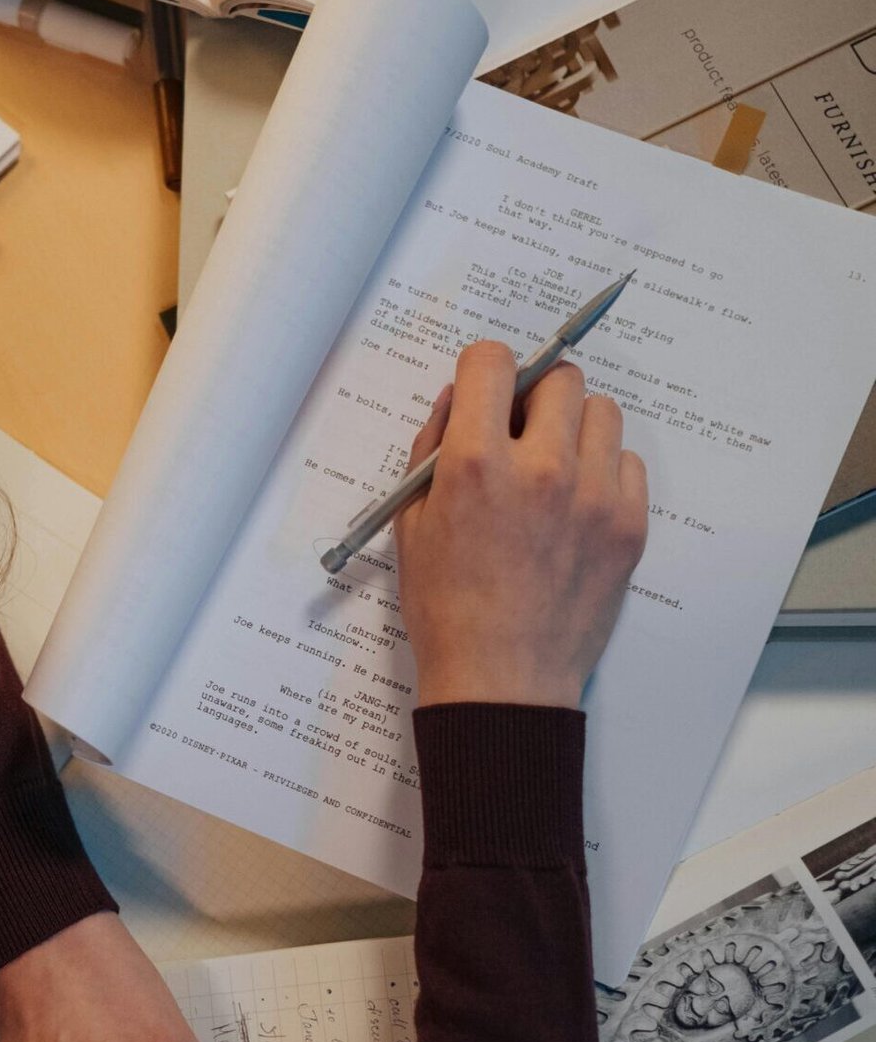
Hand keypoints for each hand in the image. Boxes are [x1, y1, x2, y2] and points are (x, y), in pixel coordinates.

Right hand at [395, 341, 648, 707]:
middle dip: (534, 398)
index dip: (484, 371)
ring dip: (574, 428)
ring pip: (601, 412)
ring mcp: (593, 496)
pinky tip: (577, 507)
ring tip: (553, 471)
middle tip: (521, 435)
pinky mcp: (629, 525)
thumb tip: (460, 399)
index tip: (485, 392)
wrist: (501, 680)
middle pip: (559, 377)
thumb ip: (432, 450)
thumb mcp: (412, 524)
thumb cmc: (447, 610)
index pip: (492, 361)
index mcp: (477, 464)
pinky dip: (604, 472)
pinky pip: (629, 463)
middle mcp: (540, 468)